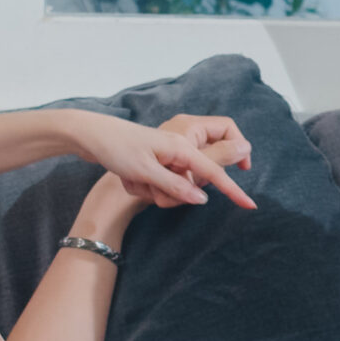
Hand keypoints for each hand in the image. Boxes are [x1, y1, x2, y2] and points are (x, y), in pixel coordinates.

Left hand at [71, 111, 256, 209]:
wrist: (90, 135)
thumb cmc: (117, 148)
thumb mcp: (148, 171)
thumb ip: (178, 185)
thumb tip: (203, 198)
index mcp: (183, 144)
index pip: (216, 169)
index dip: (233, 188)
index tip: (250, 205)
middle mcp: (179, 144)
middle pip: (198, 175)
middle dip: (180, 189)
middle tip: (154, 187)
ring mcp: (167, 152)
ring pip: (178, 182)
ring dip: (158, 190)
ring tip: (135, 181)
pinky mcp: (156, 159)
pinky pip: (163, 180)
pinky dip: (149, 186)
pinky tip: (130, 179)